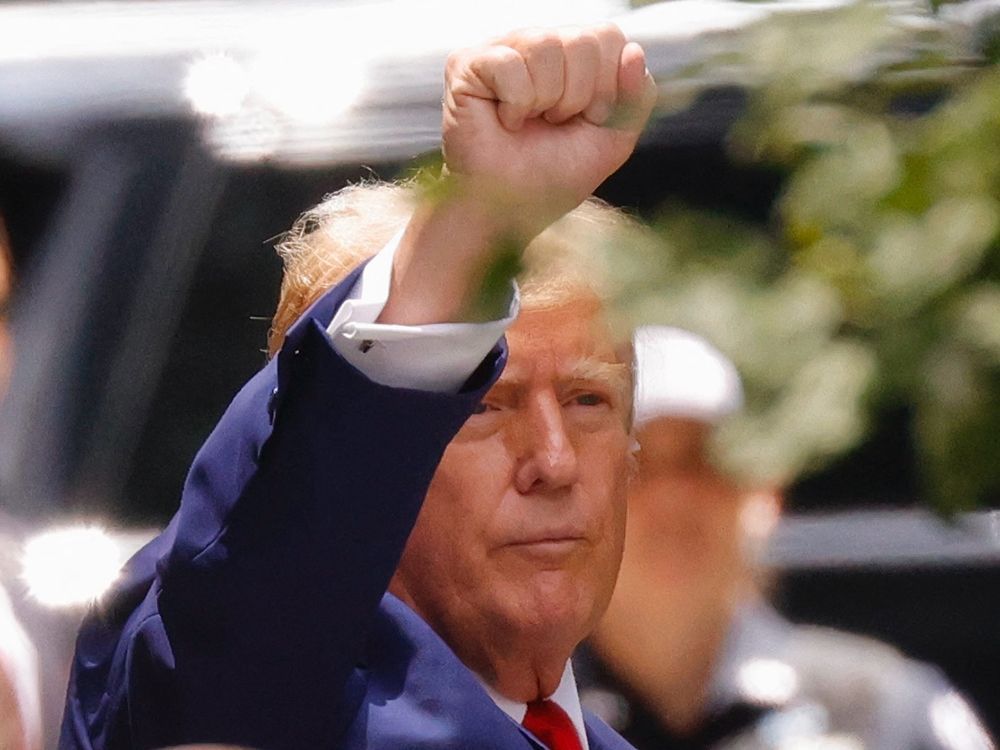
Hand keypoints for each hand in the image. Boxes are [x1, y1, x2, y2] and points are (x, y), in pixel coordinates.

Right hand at [379, 25, 655, 325]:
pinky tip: (505, 121)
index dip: (605, 88)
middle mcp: (537, 42)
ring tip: (528, 122)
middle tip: (552, 123)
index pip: (608, 36)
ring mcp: (500, 48)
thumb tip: (634, 51)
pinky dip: (516, 104)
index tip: (584, 120)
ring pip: (546, 46)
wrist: (508, 212)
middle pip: (583, 40)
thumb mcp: (612, 140)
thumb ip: (636, 97)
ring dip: (545, 100)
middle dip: (577, 96)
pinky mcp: (466, 64)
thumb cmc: (554, 176)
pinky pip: (511, 65)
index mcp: (573, 53)